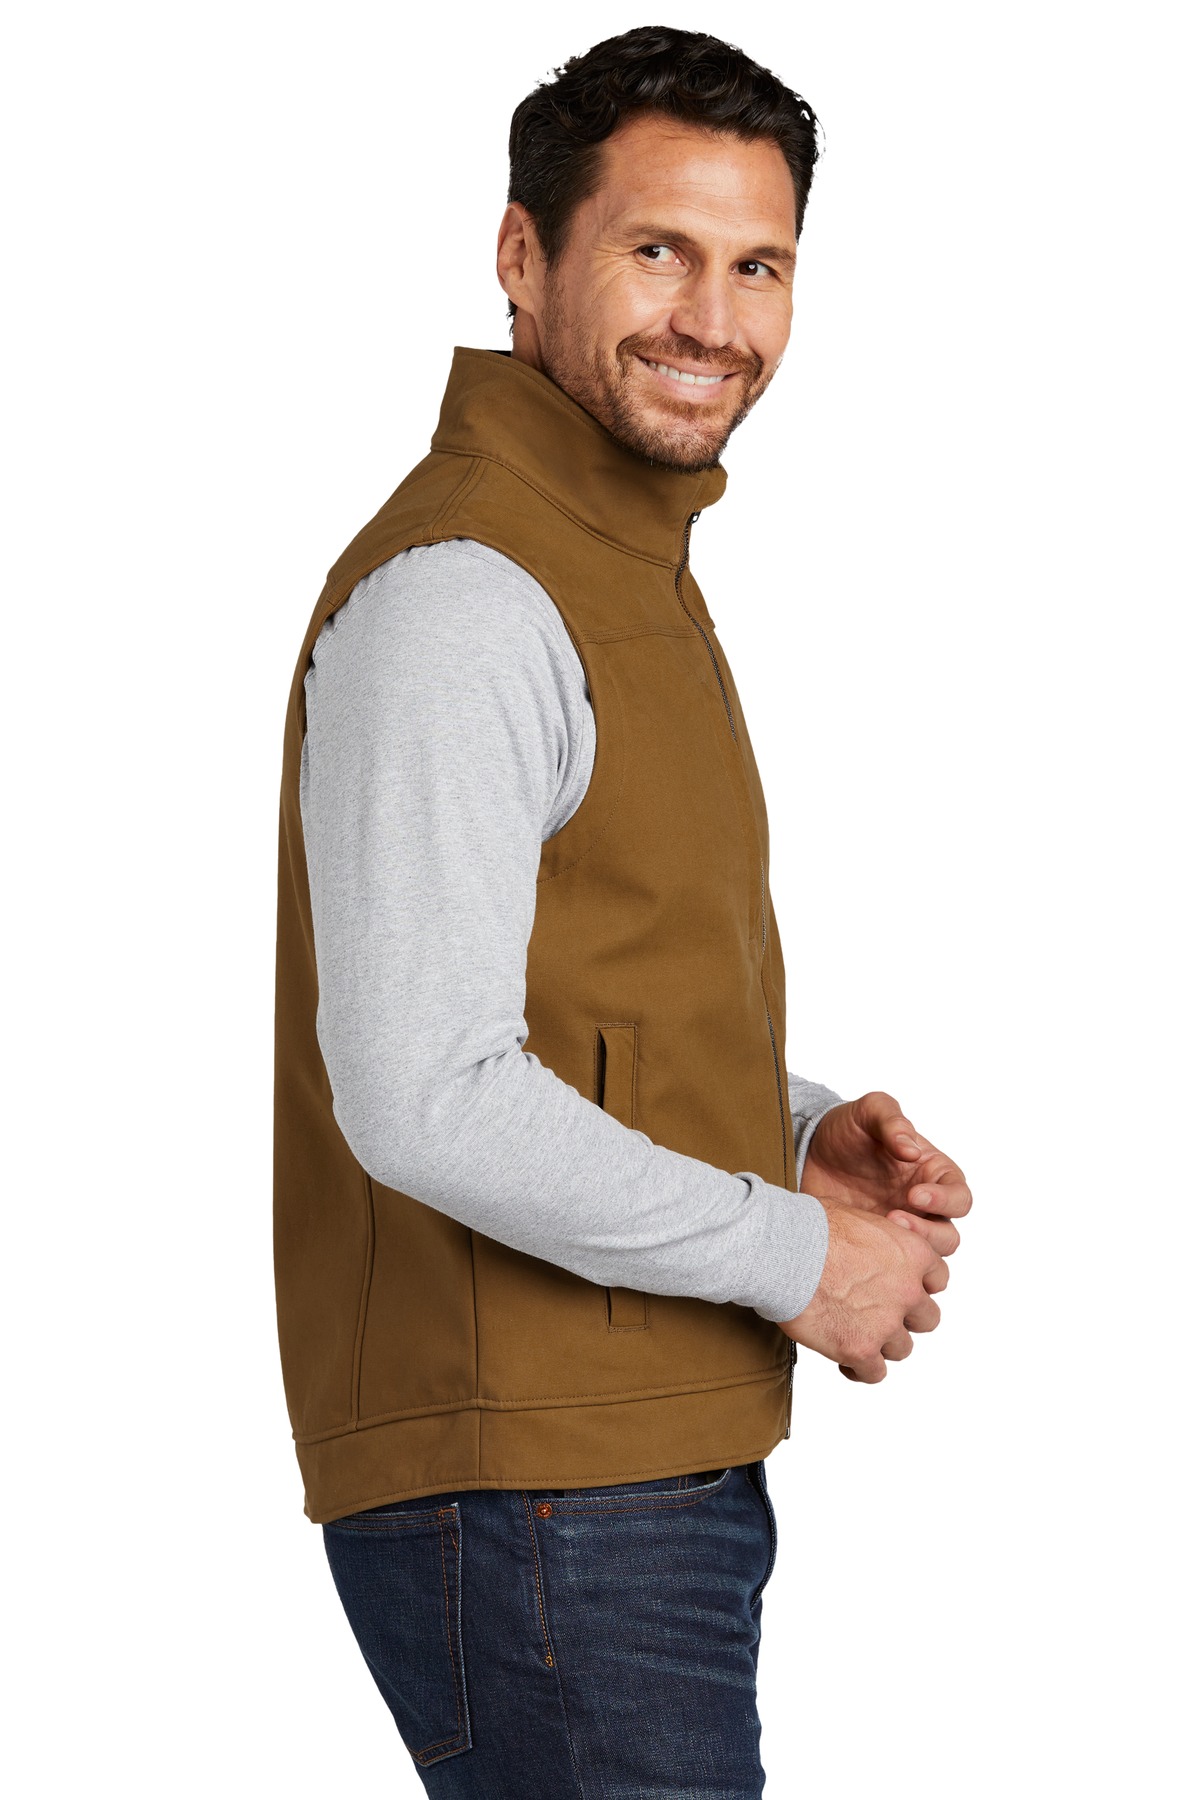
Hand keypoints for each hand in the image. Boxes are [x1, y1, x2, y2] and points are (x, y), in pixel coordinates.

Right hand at [779, 1203, 947, 1382]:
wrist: (784, 1251)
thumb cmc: (810, 1226)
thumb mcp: (855, 1217)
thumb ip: (875, 1240)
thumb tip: (864, 1245)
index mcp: (912, 1253)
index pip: (938, 1278)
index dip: (919, 1285)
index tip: (902, 1289)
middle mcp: (908, 1290)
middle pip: (927, 1318)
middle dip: (906, 1318)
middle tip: (880, 1314)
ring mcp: (886, 1323)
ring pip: (901, 1349)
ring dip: (882, 1344)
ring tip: (857, 1337)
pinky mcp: (861, 1348)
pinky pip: (874, 1373)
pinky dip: (860, 1370)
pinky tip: (845, 1360)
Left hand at [802, 1090, 971, 1257]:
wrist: (809, 1151)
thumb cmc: (848, 1128)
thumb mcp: (869, 1111)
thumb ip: (892, 1122)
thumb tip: (912, 1150)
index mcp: (933, 1173)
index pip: (959, 1196)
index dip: (945, 1200)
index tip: (914, 1194)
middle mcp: (925, 1206)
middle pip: (948, 1236)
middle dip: (927, 1233)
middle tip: (892, 1218)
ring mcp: (902, 1228)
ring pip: (926, 1257)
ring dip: (909, 1250)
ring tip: (876, 1230)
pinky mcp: (877, 1244)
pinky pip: (893, 1263)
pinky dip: (885, 1260)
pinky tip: (860, 1242)